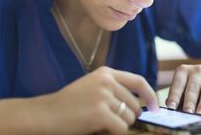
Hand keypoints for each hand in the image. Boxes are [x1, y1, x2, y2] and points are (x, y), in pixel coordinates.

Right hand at [36, 67, 158, 134]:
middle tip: (110, 121)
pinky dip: (114, 133)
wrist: (45, 114)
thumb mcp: (91, 87)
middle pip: (135, 105)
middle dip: (128, 117)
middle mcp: (107, 81)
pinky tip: (98, 128)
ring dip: (118, 125)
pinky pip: (121, 128)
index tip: (155, 107)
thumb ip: (113, 89)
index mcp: (106, 73)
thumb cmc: (68, 104)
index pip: (138, 81)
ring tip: (98, 122)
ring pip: (129, 118)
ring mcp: (104, 96)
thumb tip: (140, 105)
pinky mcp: (101, 113)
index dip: (150, 95)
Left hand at [165, 64, 200, 115]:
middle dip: (190, 102)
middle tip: (187, 113)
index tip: (171, 108)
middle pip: (192, 88)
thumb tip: (170, 107)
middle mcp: (196, 71)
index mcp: (182, 71)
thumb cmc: (192, 85)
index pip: (177, 85)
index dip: (174, 97)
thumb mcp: (183, 86)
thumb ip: (177, 96)